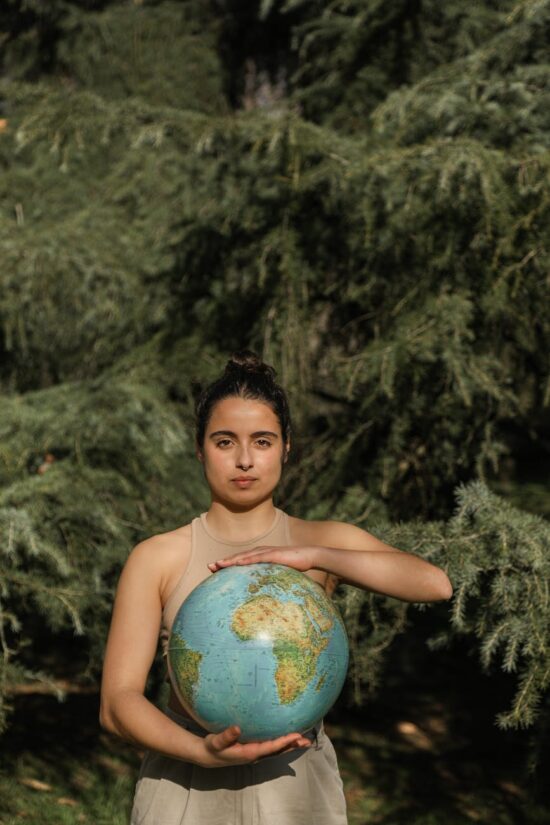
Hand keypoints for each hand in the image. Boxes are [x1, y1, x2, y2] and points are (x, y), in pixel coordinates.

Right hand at [196, 724, 310, 767]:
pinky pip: (272, 748)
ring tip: (305, 741)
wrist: (208, 756)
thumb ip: (226, 736)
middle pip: (278, 751)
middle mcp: (255, 755)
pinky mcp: (254, 750)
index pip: (271, 747)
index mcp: (249, 753)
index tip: (297, 735)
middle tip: (308, 741)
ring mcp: (255, 754)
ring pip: (277, 751)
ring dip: (290, 746)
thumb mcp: (216, 742)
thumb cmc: (212, 747)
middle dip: (293, 746)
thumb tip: (237, 728)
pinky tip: (289, 739)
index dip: (284, 742)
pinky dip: (283, 744)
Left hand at [207, 545, 319, 573]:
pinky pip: (257, 557)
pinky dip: (246, 559)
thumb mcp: (281, 576)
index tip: (215, 570)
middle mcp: (261, 553)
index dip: (228, 565)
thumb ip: (272, 582)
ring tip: (218, 564)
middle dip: (224, 562)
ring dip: (231, 560)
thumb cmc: (296, 566)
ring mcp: (266, 552)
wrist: (310, 556)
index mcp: (261, 558)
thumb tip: (266, 599)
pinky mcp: (273, 554)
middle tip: (210, 567)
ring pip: (244, 556)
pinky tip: (237, 562)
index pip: (241, 561)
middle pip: (239, 557)